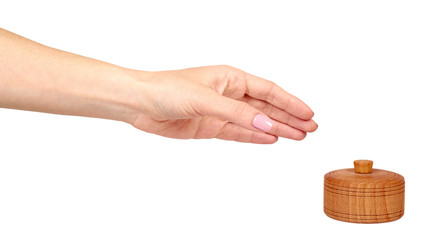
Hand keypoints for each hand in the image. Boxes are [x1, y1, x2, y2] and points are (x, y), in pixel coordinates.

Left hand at [130, 65, 316, 143]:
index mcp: (229, 78)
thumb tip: (268, 124)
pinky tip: (270, 139)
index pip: (268, 91)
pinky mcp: (210, 127)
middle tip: (309, 128)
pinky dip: (255, 136)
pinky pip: (238, 132)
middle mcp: (228, 94)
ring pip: (255, 121)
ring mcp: (220, 112)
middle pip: (265, 107)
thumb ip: (238, 114)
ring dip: (276, 128)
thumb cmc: (167, 90)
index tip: (308, 114)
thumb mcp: (206, 100)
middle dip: (288, 117)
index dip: (290, 102)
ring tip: (297, 136)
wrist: (141, 104)